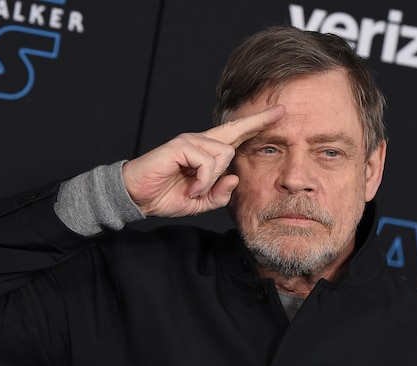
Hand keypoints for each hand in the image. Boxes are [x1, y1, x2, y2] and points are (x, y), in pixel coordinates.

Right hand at [122, 105, 284, 217]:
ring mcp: (190, 141)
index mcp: (206, 152)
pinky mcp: (180, 146)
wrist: (136, 196)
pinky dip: (202, 181)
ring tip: (193, 190)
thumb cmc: (164, 195)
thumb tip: (235, 179)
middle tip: (263, 129)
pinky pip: (207, 162)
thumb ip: (219, 195)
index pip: (236, 133)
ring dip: (211, 180)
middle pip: (234, 136)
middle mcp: (200, 141)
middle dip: (250, 134)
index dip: (257, 123)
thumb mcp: (199, 202)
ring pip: (223, 154)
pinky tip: (190, 188)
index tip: (279, 113)